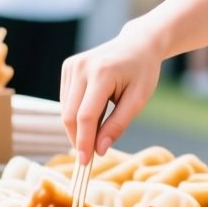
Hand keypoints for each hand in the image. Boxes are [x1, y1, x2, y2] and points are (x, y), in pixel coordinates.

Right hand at [60, 22, 165, 163]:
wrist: (138, 44)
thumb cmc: (142, 71)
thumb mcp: (138, 100)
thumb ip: (118, 125)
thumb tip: (99, 150)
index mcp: (102, 73)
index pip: (86, 115)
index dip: (84, 141)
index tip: (85, 163)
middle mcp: (81, 67)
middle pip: (69, 115)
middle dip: (78, 138)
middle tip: (91, 156)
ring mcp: (71, 65)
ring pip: (64, 109)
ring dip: (78, 127)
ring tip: (101, 126)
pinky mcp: (67, 67)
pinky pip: (65, 100)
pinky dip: (76, 114)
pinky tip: (94, 111)